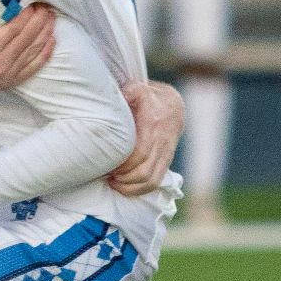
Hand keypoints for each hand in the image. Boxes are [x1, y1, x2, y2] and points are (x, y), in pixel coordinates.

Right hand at [0, 2, 55, 98]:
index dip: (25, 14)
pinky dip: (45, 54)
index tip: (31, 1)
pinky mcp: (9, 82)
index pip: (13, 29)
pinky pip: (33, 68)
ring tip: (51, 17)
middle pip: (27, 38)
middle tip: (45, 5)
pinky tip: (51, 40)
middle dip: (39, 20)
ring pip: (33, 51)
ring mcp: (6, 76)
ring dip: (45, 32)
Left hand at [110, 81, 181, 195]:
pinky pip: (156, 182)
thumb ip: (128, 93)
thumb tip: (118, 98)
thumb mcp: (138, 89)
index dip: (124, 164)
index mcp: (153, 126)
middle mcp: (161, 143)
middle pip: (143, 172)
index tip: (108, 166)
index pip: (140, 153)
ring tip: (114, 183)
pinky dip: (140, 190)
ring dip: (130, 187)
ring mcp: (165, 154)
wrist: (173, 106)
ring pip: (151, 181)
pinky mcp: (166, 162)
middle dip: (123, 178)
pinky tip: (124, 188)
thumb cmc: (149, 98)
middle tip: (107, 176)